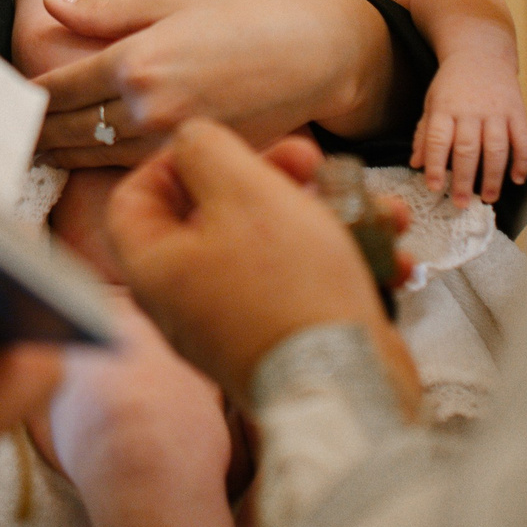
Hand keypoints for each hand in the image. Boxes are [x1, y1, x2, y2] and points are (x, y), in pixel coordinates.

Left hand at [33, 0, 392, 166]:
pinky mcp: (192, 160)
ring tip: (35, 147)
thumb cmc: (245, 15)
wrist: (315, 52)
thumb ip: (103, 12)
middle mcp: (146, 107)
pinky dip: (101, 164)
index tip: (5, 100)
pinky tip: (87, 157)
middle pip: (66, 130)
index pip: (56, 91)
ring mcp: (169, 141)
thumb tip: (50, 2)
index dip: (25, 98)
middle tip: (7, 131)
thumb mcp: (169, 0)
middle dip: (35, 130)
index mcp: (133, 61)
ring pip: (93, 156)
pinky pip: (130, 169)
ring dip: (61, 152)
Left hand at [108, 127, 419, 414]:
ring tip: (379, 211)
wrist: (346, 387)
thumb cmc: (288, 285)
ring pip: (272, 247)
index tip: (225, 146)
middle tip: (312, 162)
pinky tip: (392, 258)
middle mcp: (186, 301)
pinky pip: (303, 287)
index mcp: (155, 267)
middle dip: (270, 178)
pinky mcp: (284, 342)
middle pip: (211, 217)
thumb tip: (191, 139)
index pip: (134, 200)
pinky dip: (345, 264)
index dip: (173, 160)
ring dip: (327, 216)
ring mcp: (235, 325)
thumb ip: (207, 150)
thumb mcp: (244, 191)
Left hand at [414, 63, 526, 205]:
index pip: (438, 140)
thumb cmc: (452, 83)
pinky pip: (523, 139)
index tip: (433, 187)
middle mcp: (471, 110)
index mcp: (445, 108)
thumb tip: (416, 164)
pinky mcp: (517, 111)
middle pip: (467, 149)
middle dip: (463, 179)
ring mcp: (497, 111)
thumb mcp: (432, 102)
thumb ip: (425, 134)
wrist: (481, 52)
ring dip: (492, 176)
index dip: (434, 165)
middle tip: (460, 203)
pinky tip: (517, 179)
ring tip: (488, 198)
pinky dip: (522, 161)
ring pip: (496, 148)